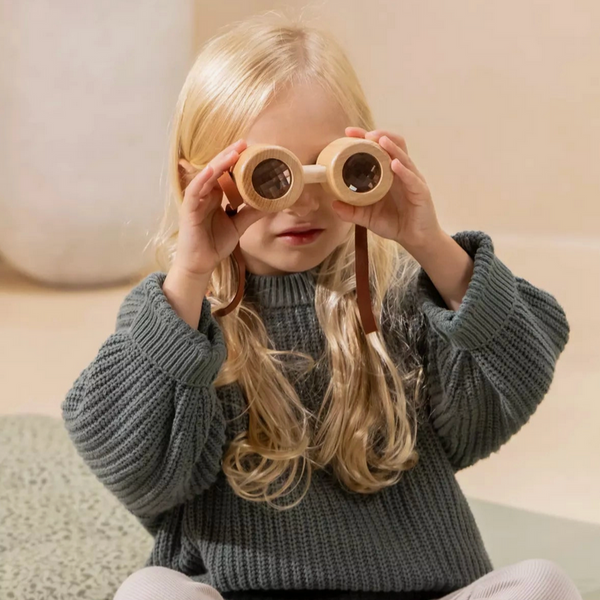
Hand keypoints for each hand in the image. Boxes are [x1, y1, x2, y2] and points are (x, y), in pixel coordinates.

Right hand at [175, 139, 267, 276]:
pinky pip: (194, 192)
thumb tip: (272, 203)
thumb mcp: (239, 225)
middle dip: (229, 155)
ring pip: (206, 176)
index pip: (224, 172)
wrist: (202, 264)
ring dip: (219, 163)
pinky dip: (203, 180)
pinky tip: (213, 170)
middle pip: (215, 169)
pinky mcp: (188, 210)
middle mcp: (204, 194)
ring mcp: (195, 201)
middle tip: (245, 142)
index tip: (251, 149)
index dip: (236, 160)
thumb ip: (252, 213)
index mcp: (215, 195)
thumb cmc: (215, 243)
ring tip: (233, 152)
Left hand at [332, 127, 442, 250]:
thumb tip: (333, 204)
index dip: (365, 138)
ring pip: (404, 157)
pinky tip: (394, 164)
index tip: (348, 132)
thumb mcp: (367, 217)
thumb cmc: (394, 223)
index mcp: (388, 174)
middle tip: (364, 134)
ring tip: (379, 140)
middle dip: (379, 135)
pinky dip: (403, 170)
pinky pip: (412, 178)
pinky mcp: (421, 192)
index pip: (379, 148)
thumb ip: (351, 211)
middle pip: (393, 145)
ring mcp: (412, 180)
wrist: (414, 239)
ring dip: (391, 147)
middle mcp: (401, 172)